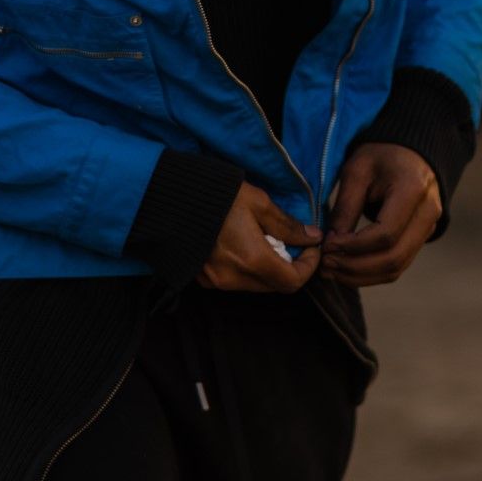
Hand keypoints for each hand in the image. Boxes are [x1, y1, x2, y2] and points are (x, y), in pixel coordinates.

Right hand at [198, 183, 322, 292]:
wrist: (169, 198)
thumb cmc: (216, 195)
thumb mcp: (258, 202)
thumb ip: (287, 225)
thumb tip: (312, 237)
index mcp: (252, 260)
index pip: (293, 281)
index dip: (308, 267)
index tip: (311, 247)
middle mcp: (235, 278)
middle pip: (275, 286)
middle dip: (290, 266)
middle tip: (290, 241)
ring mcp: (216, 281)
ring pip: (256, 285)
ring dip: (268, 268)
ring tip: (264, 240)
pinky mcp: (203, 279)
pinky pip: (235, 281)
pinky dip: (247, 269)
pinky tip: (242, 246)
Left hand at [321, 143, 440, 286]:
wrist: (408, 152)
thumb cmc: (380, 155)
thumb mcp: (357, 171)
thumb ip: (345, 208)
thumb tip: (331, 244)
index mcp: (413, 190)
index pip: (385, 234)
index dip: (353, 247)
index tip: (327, 245)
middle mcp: (428, 213)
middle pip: (393, 258)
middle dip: (355, 267)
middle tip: (325, 264)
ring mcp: (429, 228)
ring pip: (396, 268)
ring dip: (361, 276)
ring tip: (332, 271)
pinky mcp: (421, 238)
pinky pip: (398, 265)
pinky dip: (371, 274)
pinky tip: (347, 270)